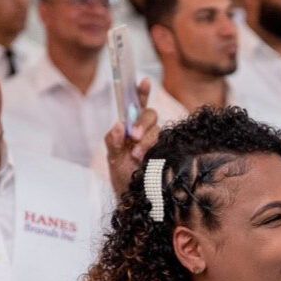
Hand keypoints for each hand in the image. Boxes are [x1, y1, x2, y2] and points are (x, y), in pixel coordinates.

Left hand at [107, 77, 160, 195]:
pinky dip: (154, 150)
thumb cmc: (123, 176)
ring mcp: (158, 142)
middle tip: (133, 135)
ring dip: (146, 141)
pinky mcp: (168, 154)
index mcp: (132, 127)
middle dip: (142, 122)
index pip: (138, 104)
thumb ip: (112, 141)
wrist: (133, 199)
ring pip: (158, 131)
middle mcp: (147, 131)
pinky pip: (166, 146)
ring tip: (136, 156)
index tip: (144, 80)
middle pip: (150, 115)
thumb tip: (118, 125)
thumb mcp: (113, 158)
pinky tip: (147, 159)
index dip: (142, 91)